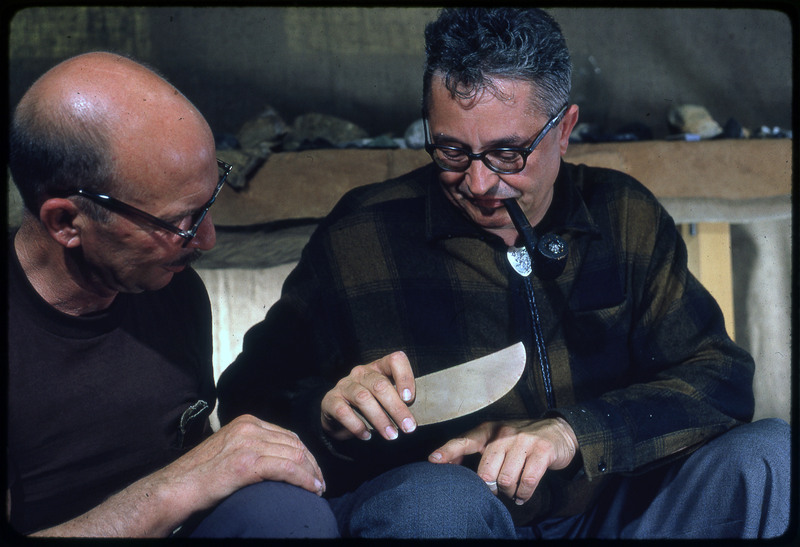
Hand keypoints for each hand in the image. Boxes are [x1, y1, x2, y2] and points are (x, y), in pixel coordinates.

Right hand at [168, 414, 325, 500]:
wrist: (175, 488)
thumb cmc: (199, 476)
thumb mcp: (228, 450)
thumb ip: (250, 447)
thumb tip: (275, 458)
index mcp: (246, 422)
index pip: (288, 435)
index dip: (305, 454)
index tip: (313, 471)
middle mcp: (249, 427)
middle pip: (295, 444)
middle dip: (312, 464)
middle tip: (320, 483)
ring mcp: (248, 443)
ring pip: (295, 455)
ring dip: (312, 474)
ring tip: (318, 489)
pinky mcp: (246, 463)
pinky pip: (287, 468)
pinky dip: (304, 480)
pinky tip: (311, 490)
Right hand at [321, 351, 416, 440]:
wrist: (338, 416)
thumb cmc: (370, 406)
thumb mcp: (386, 400)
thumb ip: (400, 402)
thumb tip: (414, 419)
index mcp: (379, 367)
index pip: (395, 360)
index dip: (405, 377)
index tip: (410, 399)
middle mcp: (361, 373)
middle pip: (380, 385)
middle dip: (397, 408)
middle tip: (408, 427)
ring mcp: (344, 385)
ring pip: (363, 398)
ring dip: (380, 419)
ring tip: (391, 435)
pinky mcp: (330, 400)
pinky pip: (343, 412)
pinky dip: (357, 426)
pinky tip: (367, 435)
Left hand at [428, 417, 577, 504]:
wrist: (559, 431)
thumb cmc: (521, 440)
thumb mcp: (497, 438)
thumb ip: (474, 448)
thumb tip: (446, 463)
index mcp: (489, 430)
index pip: (464, 440)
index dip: (448, 451)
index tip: (433, 460)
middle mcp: (504, 433)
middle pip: (486, 471)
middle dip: (489, 487)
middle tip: (496, 490)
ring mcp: (524, 441)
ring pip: (506, 479)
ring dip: (509, 492)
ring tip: (513, 492)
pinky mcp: (542, 451)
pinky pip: (527, 482)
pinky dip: (524, 494)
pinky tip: (523, 495)